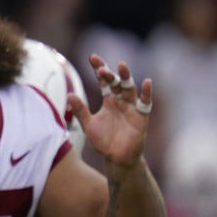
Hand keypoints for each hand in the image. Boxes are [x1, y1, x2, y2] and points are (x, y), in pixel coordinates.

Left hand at [67, 54, 152, 168]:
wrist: (116, 158)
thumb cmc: (103, 141)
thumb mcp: (88, 124)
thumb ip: (80, 110)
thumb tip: (69, 95)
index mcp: (108, 101)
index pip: (104, 81)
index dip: (99, 69)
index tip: (92, 57)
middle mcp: (120, 101)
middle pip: (116, 82)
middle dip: (109, 73)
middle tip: (101, 67)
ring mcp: (131, 108)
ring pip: (129, 89)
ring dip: (125, 77)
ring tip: (121, 65)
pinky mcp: (141, 117)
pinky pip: (145, 104)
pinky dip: (147, 94)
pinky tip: (147, 83)